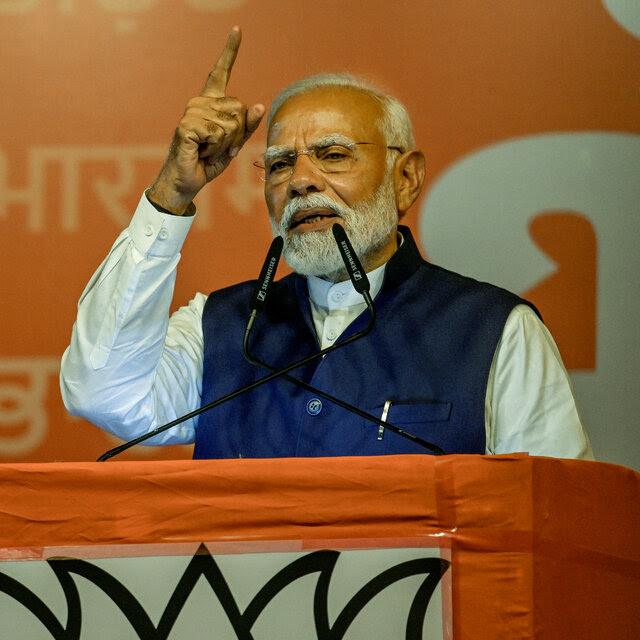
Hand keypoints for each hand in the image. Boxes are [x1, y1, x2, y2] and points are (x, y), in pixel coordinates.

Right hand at [148, 26, 264, 213]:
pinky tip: (202, 152)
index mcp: (211, 103)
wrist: (186, 180)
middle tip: (218, 147)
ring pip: (232, 123)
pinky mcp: (188, 125)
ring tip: (208, 150)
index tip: (237, 29)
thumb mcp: (234, 144)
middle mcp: (200, 102)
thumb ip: (247, 126)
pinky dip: (216, 149)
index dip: (230, 51)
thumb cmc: (208, 161)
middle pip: (240, 109)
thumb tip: (258, 105)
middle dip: (237, 135)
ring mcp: (192, 112)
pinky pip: (219, 133)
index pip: (221, 72)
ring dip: (226, 144)